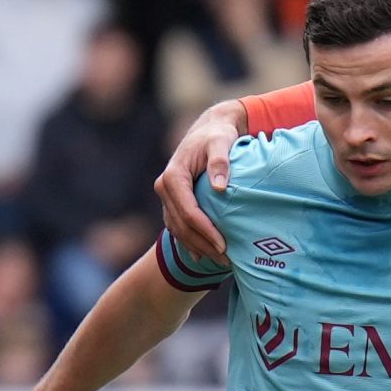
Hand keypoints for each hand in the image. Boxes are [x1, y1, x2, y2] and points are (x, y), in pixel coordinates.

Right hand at [154, 99, 244, 263]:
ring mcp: (167, 196)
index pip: (189, 212)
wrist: (210, 129)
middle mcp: (165, 187)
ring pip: (178, 229)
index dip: (205, 231)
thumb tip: (219, 187)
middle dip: (203, 245)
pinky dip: (191, 241)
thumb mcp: (221, 142)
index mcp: (174, 176)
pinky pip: (179, 226)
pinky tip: (204, 254)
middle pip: (182, 225)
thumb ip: (220, 161)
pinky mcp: (173, 201)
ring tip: (221, 261)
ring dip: (198, 247)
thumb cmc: (218, 135)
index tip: (224, 246)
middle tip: (226, 260)